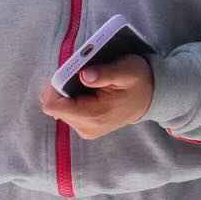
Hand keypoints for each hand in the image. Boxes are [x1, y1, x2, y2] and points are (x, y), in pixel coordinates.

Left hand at [39, 55, 154, 140]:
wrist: (148, 99)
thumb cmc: (137, 81)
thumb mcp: (126, 70)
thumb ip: (104, 73)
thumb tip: (84, 75)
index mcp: (94, 115)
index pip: (53, 106)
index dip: (53, 86)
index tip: (65, 73)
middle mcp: (86, 127)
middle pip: (53, 104)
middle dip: (61, 86)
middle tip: (80, 74)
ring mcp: (84, 128)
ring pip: (57, 106)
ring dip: (66, 91)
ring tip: (87, 83)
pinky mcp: (83, 125)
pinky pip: (64, 109)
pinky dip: (70, 96)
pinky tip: (86, 90)